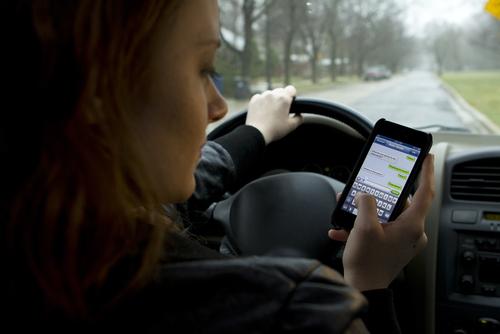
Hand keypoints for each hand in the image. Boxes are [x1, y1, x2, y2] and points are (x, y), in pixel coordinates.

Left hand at [245, 86, 302, 144]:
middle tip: (280, 110)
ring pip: (270, 94)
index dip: (292, 95)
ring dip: (271, 99)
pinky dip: (262, 102)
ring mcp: (262, 96)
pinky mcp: (254, 99)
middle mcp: (273, 94)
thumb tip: (300, 114)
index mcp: (284, 98)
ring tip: (270, 112)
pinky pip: (260, 97)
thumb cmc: (275, 130)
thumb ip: (299, 118)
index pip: (291, 89)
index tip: (290, 102)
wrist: (257, 133)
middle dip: (281, 98)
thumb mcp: (291, 126)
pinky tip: (262, 111)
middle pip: (280, 91)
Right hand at [328, 154, 434, 290]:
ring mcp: (402, 240)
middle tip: (369, 185)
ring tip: (347, 208)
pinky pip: (379, 228)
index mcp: (412, 225)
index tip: (426, 158)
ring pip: (386, 215)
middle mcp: (411, 232)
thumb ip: (365, 203)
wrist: (363, 289)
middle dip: (379, 194)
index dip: (426, 173)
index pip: (424, 192)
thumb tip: (365, 196)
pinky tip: (343, 229)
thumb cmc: (367, 263)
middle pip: (400, 203)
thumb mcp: (364, 227)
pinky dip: (363, 226)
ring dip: (365, 210)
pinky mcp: (391, 246)